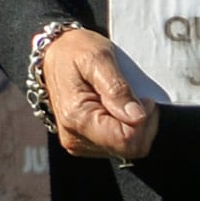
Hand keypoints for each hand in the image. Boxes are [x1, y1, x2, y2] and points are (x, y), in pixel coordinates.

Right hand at [40, 28, 158, 161]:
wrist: (55, 53)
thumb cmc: (75, 51)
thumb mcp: (98, 58)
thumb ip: (117, 88)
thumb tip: (136, 117)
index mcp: (76, 118)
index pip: (126, 140)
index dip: (145, 120)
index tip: (143, 97)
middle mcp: (75, 138)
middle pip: (129, 149)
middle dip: (142, 123)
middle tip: (136, 95)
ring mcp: (79, 143)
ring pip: (127, 150)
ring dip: (135, 125)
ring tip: (124, 98)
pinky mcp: (85, 143)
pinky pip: (118, 146)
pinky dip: (126, 127)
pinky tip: (117, 107)